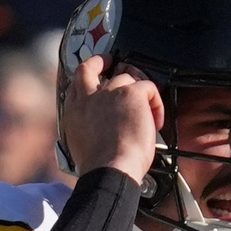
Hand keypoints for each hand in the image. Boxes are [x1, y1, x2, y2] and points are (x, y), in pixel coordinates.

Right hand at [59, 55, 163, 184]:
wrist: (110, 169)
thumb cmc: (100, 167)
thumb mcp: (81, 145)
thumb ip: (86, 129)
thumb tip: (97, 131)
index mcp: (74, 111)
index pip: (76, 83)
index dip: (87, 75)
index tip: (95, 74)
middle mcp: (88, 97)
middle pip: (90, 67)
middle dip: (101, 61)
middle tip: (113, 62)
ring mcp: (110, 92)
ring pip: (126, 78)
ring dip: (138, 92)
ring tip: (147, 113)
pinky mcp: (131, 94)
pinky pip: (148, 87)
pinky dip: (156, 104)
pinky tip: (155, 123)